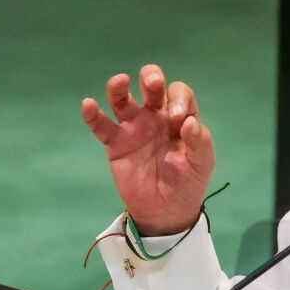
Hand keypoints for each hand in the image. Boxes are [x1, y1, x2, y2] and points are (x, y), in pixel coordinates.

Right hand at [80, 64, 215, 234]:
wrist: (165, 211)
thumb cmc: (187, 183)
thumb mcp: (201, 163)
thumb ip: (199, 141)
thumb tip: (190, 121)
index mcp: (180, 117)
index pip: (179, 94)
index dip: (178, 99)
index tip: (177, 119)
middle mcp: (156, 116)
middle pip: (151, 87)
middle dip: (151, 78)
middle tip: (152, 85)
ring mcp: (134, 128)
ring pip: (122, 100)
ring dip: (118, 88)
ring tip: (120, 81)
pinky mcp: (116, 144)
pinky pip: (101, 126)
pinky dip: (92, 115)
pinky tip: (88, 105)